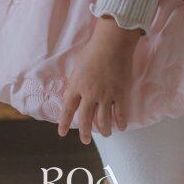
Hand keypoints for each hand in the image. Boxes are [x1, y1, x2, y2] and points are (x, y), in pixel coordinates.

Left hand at [57, 15, 141, 143]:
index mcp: (77, 86)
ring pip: (104, 121)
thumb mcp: (78, 66)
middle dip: (85, 133)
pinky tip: (121, 126)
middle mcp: (90, 94)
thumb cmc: (94, 50)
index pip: (68, 109)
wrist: (112, 43)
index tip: (62, 132)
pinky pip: (121, 114)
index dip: (64, 122)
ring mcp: (106, 95)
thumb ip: (77, 81)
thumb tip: (76, 92)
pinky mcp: (120, 94)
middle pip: (85, 120)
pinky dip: (121, 123)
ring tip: (105, 133)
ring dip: (104, 130)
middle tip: (85, 140)